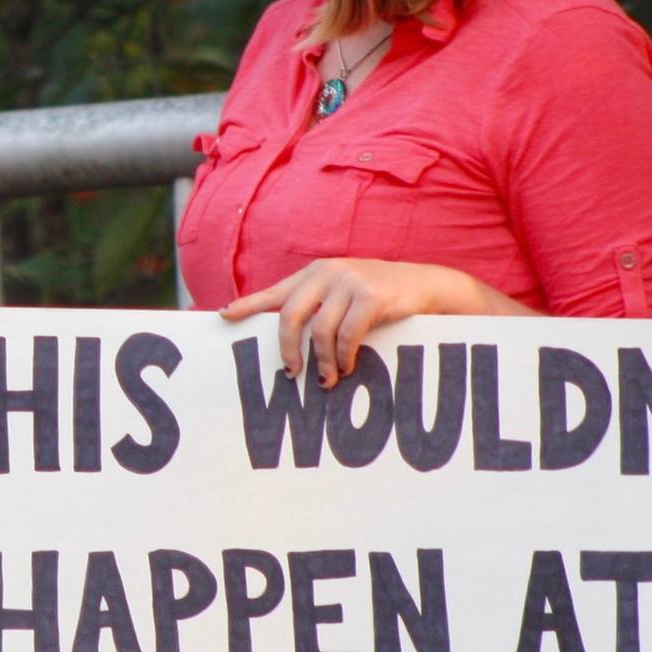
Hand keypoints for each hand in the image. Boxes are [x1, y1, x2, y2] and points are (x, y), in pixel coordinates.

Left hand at [219, 258, 507, 388]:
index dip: (247, 305)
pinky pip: (348, 334)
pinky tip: (348, 367)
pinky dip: (345, 356)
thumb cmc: (379, 296)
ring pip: (319, 330)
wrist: (426, 285)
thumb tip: (287, 338)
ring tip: (326, 379)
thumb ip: (316, 307)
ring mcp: (350, 281)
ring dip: (321, 361)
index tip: (224, 316)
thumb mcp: (343, 294)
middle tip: (291, 374)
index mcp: (315, 273)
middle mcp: (327, 272)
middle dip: (287, 350)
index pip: (274, 292)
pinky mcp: (372, 295)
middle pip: (289, 316)